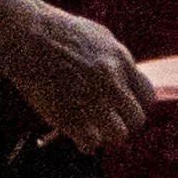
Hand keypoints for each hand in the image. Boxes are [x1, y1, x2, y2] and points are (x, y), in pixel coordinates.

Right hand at [0, 0, 155, 154]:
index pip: (147, 95)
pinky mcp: (70, 117)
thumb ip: (115, 59)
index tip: (124, 107)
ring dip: (106, 134)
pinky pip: (90, 144)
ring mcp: (92, 101)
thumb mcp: (98, 37)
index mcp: (120, 60)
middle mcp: (112, 83)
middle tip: (109, 120)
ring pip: (118, 135)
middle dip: (124, 122)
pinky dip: (84, 143)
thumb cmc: (59, 33)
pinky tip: (76, 133)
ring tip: (93, 128)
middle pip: (136, 119)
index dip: (136, 104)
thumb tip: (125, 78)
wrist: (30, 38)